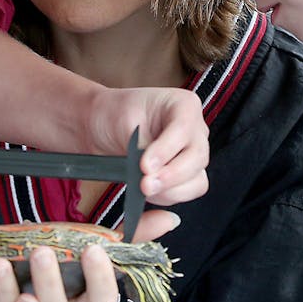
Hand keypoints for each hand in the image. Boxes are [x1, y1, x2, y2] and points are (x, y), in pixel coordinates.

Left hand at [92, 86, 208, 205]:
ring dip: (170, 190)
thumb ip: (142, 147)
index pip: (183, 129)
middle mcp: (195, 129)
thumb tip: (151, 172)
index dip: (166, 151)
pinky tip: (148, 191)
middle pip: (197, 157)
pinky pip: (186, 192)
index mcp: (184, 105)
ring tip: (143, 188)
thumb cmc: (115, 115)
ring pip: (197, 180)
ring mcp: (193, 153)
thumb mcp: (125, 122)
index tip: (144, 165)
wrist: (104, 127)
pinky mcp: (186, 175)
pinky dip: (167, 196)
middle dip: (171, 175)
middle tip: (145, 185)